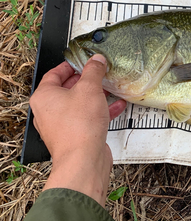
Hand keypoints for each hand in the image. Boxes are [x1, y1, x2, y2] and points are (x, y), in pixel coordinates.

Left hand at [30, 55, 126, 205]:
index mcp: (44, 97)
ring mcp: (61, 125)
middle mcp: (48, 111)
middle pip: (67, 89)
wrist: (83, 159)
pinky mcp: (74, 136)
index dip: (70, 65)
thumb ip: (94, 71)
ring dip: (95, 96)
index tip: (83, 61)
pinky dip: (100, 111)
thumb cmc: (79, 127)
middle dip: (85, 81)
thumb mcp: (89, 89)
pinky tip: (116, 106)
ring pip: (79, 105)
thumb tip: (96, 60)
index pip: (54, 73)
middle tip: (98, 73)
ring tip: (109, 88)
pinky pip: (87, 118)